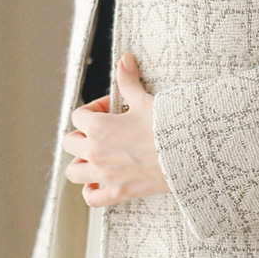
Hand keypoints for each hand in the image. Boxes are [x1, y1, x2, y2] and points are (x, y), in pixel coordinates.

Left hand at [62, 52, 171, 207]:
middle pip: (69, 144)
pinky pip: (92, 198)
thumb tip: (124, 59)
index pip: (78, 116)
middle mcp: (96, 152)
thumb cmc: (168, 126)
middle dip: (82, 136)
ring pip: (73, 172)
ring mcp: (105, 175)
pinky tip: (99, 183)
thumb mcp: (145, 100)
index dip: (92, 111)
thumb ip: (128, 81)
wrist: (189, 153)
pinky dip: (92, 191)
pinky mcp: (118, 192)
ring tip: (96, 158)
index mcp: (98, 128)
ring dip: (81, 164)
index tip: (110, 111)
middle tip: (101, 134)